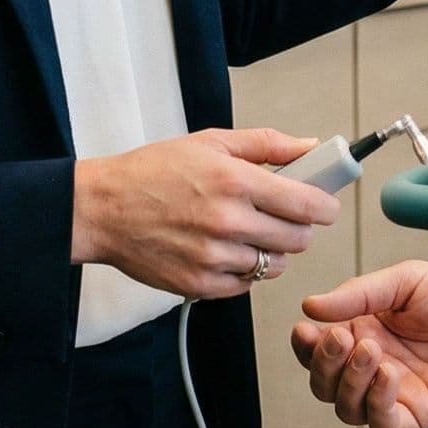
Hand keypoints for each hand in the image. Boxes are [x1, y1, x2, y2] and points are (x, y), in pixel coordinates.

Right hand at [70, 127, 337, 301]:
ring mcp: (214, 257)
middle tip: (283, 217)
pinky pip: (245, 285)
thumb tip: (310, 145)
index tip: (325, 206)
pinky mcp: (199, 285)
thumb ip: (267, 144)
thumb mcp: (211, 142)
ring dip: (272, 252)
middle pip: (298, 239)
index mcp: (236, 181)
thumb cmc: (153, 172)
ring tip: (249, 233)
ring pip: (274, 265)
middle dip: (299, 228)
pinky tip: (227, 251)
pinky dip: (244, 271)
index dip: (325, 206)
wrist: (102, 209)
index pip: (307, 204)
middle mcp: (228, 221)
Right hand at [292, 261, 427, 427]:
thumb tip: (311, 305)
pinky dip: (376, 401)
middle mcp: (377, 362)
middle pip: (324, 381)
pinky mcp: (418, 414)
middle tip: (341, 339)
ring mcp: (396, 391)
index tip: (306, 329)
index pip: (320, 345)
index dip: (306, 343)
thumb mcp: (409, 280)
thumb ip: (359, 293)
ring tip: (371, 351)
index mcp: (369, 327)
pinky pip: (381, 422)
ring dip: (348, 381)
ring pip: (345, 406)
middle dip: (322, 363)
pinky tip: (390, 375)